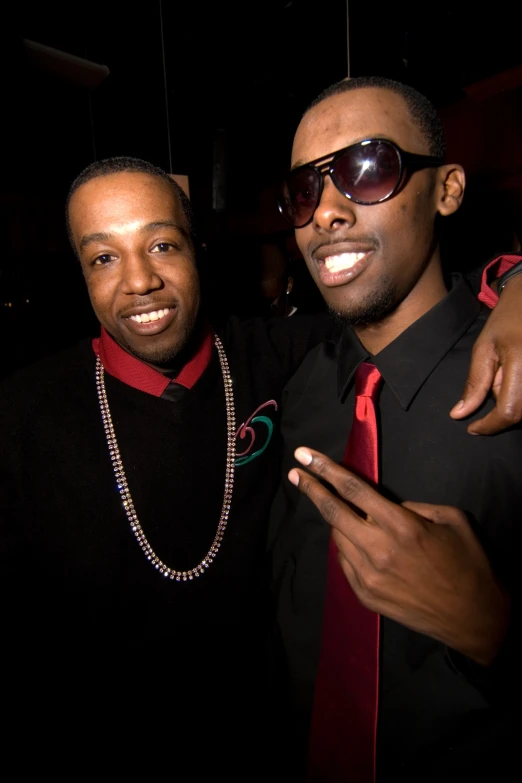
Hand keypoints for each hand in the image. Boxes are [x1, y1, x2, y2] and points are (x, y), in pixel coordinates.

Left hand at [289, 447, 509, 664]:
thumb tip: (388, 505)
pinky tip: (357, 541)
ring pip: (337, 538)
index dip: (326, 470)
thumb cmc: (468, 563)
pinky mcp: (365, 595)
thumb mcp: (451, 519)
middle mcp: (379, 550)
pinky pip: (345, 562)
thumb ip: (415, 507)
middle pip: (333, 512)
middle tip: (295, 472)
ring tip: (339, 508)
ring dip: (335, 520)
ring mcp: (368, 576)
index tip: (304, 455)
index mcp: (402, 526)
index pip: (354, 490)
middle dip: (311, 488)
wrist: (475, 619)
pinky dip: (347, 546)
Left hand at [450, 273, 521, 433]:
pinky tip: (515, 376)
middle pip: (521, 413)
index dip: (490, 426)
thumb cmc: (505, 321)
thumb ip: (474, 384)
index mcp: (521, 363)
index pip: (509, 411)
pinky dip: (521, 396)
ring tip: (506, 374)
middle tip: (494, 380)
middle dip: (501, 409)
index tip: (473, 429)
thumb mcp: (484, 348)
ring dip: (513, 401)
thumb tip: (460, 415)